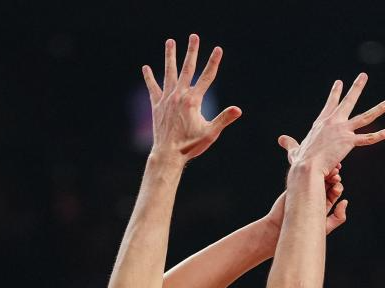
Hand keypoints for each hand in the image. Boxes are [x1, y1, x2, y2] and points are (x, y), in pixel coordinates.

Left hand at [142, 34, 241, 162]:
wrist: (168, 154)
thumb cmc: (191, 145)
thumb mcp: (211, 133)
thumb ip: (224, 119)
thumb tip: (238, 109)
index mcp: (193, 100)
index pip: (207, 77)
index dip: (214, 62)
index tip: (218, 49)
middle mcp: (179, 95)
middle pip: (187, 69)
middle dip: (192, 51)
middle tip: (194, 36)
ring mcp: (167, 99)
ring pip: (169, 73)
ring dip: (170, 56)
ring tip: (170, 41)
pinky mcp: (157, 105)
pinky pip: (153, 88)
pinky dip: (149, 77)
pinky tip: (146, 67)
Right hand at [267, 163, 347, 233]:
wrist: (282, 228)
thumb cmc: (304, 230)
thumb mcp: (325, 227)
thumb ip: (338, 217)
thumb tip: (345, 201)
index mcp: (324, 204)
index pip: (334, 192)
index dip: (338, 187)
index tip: (338, 188)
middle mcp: (315, 196)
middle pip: (328, 182)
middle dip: (334, 178)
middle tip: (336, 178)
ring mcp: (306, 189)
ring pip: (318, 177)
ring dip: (327, 172)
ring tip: (331, 172)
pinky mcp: (296, 184)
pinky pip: (306, 175)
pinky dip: (313, 170)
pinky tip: (319, 170)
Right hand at [283, 73, 384, 175]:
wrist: (306, 167)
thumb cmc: (300, 162)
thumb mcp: (294, 150)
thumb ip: (290, 143)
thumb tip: (281, 139)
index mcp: (321, 123)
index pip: (330, 104)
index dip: (335, 93)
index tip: (340, 82)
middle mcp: (333, 122)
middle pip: (348, 101)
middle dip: (357, 87)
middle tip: (363, 76)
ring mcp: (342, 130)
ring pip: (366, 117)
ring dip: (380, 108)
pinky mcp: (349, 142)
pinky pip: (369, 138)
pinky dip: (381, 134)